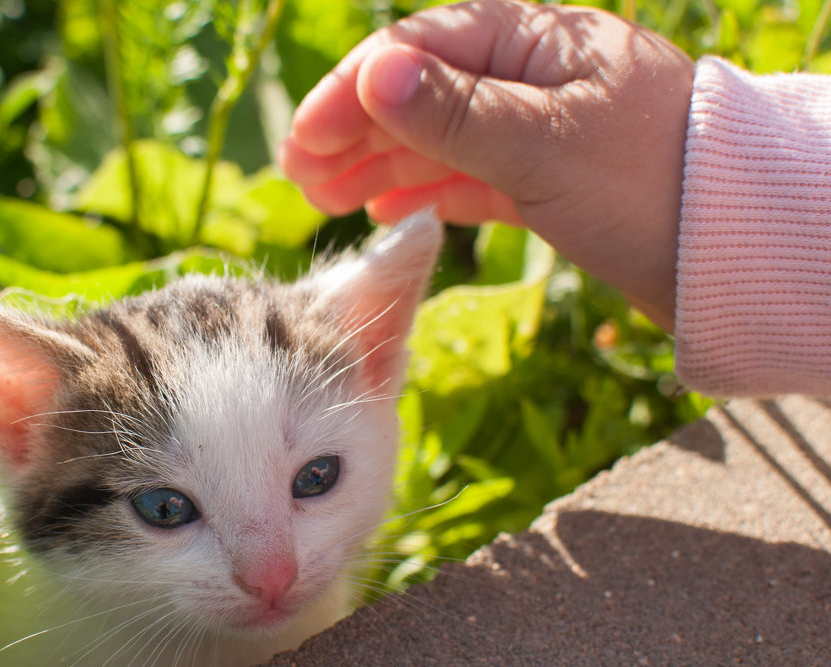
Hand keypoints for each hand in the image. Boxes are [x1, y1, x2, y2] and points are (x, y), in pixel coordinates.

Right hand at [278, 0, 694, 329]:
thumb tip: (373, 71)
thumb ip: (454, 112)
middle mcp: (532, 78)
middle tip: (300, 180)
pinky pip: (470, 177)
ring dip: (380, 166)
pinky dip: (425, 191)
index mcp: (535, 42)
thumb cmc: (650, 186)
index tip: (305, 144)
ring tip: (327, 202)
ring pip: (439, 139)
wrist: (738, 252)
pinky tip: (387, 211)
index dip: (353, 94)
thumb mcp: (543, 145)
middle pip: (421, 93)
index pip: (419, 51)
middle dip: (356, 132)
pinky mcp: (550, 182)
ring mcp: (540, 131)